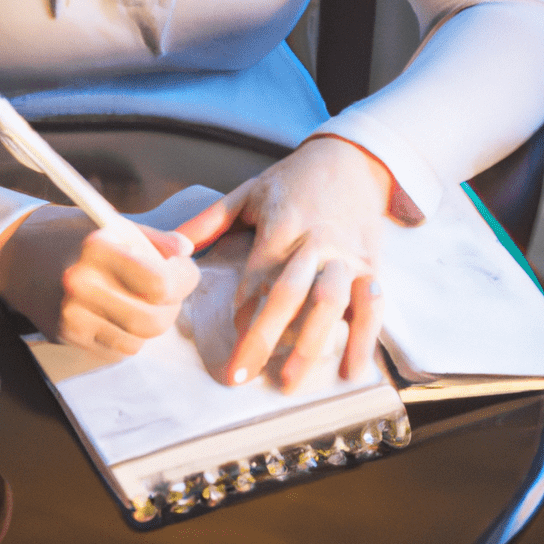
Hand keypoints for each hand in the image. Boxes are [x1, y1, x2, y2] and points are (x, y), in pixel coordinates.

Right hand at [0, 205, 199, 359]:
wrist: (16, 253)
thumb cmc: (70, 233)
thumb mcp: (113, 222)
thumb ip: (154, 238)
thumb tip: (187, 251)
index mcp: (98, 247)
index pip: (160, 282)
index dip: (184, 279)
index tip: (185, 272)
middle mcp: (82, 283)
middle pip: (154, 319)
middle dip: (172, 307)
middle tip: (170, 292)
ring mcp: (71, 314)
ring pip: (138, 340)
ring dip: (151, 324)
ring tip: (145, 301)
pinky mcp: (65, 335)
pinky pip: (116, 350)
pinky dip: (128, 335)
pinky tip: (121, 313)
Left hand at [177, 136, 390, 391]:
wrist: (352, 161)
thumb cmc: (293, 180)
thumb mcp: (250, 191)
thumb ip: (210, 220)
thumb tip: (172, 245)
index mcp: (284, 222)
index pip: (260, 270)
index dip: (244, 305)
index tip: (229, 335)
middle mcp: (317, 240)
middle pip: (291, 292)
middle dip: (265, 336)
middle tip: (241, 375)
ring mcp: (348, 255)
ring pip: (330, 302)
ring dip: (311, 344)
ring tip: (290, 382)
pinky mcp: (372, 266)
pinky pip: (371, 306)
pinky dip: (364, 338)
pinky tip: (350, 371)